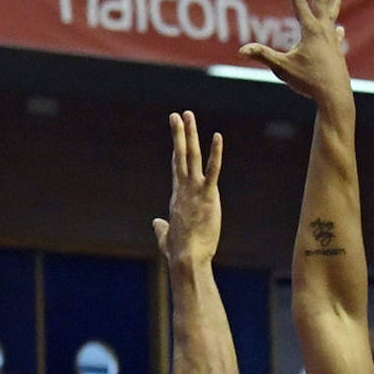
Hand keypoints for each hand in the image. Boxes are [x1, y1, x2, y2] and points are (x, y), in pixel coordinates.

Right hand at [153, 111, 222, 265]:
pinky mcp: (208, 196)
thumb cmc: (178, 252)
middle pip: (180, 156)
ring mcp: (194, 191)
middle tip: (178, 115)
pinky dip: (215, 153)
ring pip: (191, 157)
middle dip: (179, 134)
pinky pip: (213, 171)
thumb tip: (156, 224)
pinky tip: (217, 136)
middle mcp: (183, 189)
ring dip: (190, 134)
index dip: (176, 149)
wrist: (187, 258)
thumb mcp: (166, 237)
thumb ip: (161, 229)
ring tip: (188, 115)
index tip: (177, 134)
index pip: (177, 167)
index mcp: (177, 196)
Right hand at [238, 0, 350, 111]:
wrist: (335, 95)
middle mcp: (323, 31)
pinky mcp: (337, 54)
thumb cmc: (308, 81)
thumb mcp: (282, 68)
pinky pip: (335, 37)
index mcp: (310, 31)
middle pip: (323, 2)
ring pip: (332, 18)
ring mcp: (332, 42)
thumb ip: (263, 56)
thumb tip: (241, 50)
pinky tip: (339, 29)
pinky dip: (335, 30)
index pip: (300, 3)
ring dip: (333, 4)